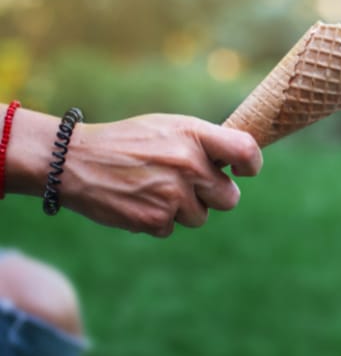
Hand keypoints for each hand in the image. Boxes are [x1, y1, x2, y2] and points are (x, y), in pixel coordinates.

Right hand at [5, 108, 262, 236]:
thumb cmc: (129, 142)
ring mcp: (173, 194)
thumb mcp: (169, 127)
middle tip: (187, 184)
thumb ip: (205, 142)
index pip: (247, 152)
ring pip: (201, 216)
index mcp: (194, 134)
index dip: (251, 166)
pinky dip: (158, 220)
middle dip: (212, 196)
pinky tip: (138, 200)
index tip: (242, 171)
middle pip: (229, 198)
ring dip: (183, 209)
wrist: (74, 160)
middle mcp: (189, 164)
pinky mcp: (155, 220)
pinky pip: (172, 228)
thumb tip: (242, 160)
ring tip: (154, 188)